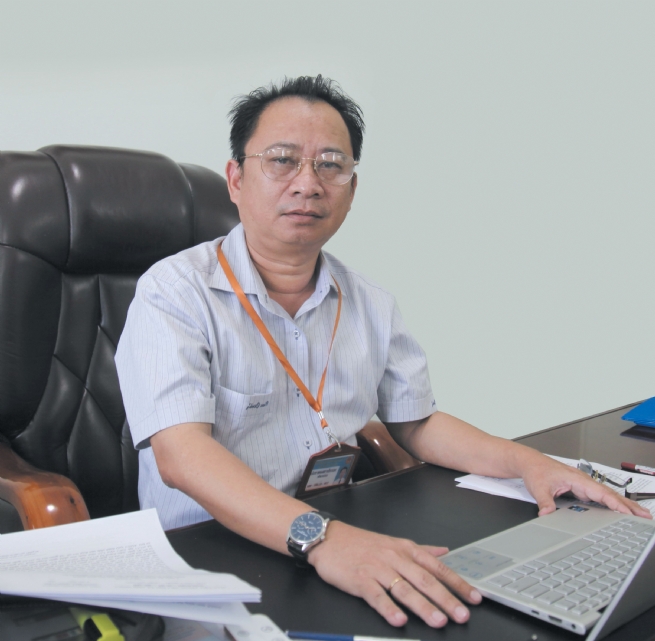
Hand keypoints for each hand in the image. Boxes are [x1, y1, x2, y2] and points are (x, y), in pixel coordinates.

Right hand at [307, 521, 481, 627]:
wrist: (329, 538)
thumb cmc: (362, 542)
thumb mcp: (395, 542)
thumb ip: (422, 549)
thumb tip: (444, 551)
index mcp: (406, 549)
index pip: (437, 567)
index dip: (457, 583)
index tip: (474, 598)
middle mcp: (395, 558)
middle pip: (424, 579)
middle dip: (445, 599)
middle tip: (461, 615)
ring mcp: (377, 568)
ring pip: (404, 589)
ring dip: (422, 606)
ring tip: (438, 621)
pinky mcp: (360, 579)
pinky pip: (376, 595)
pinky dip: (388, 608)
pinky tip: (399, 620)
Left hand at [521, 455, 652, 518]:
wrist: (529, 463)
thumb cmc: (536, 470)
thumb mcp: (538, 488)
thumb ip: (544, 502)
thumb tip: (547, 515)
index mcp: (577, 478)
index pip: (601, 493)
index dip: (615, 504)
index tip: (628, 513)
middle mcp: (582, 481)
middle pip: (610, 494)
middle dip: (628, 505)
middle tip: (645, 516)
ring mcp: (583, 485)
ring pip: (606, 496)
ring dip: (622, 505)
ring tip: (638, 516)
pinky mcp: (580, 489)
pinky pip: (599, 498)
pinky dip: (612, 504)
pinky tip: (618, 513)